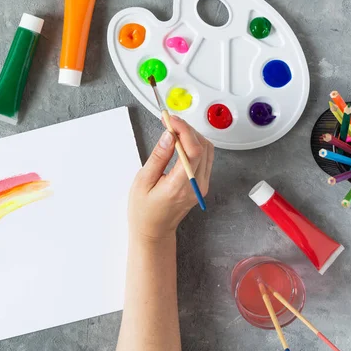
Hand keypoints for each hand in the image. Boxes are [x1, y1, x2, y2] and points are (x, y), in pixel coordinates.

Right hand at [128, 115, 213, 242]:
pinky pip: (205, 158)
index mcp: (180, 185)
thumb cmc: (144, 211)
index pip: (193, 150)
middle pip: (203, 147)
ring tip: (173, 131)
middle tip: (169, 123)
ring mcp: (202, 185)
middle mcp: (196, 185)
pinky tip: (179, 143)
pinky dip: (194, 146)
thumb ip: (158, 157)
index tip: (170, 120)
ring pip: (207, 150)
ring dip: (192, 136)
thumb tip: (169, 135)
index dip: (184, 130)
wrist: (153, 231)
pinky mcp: (202, 184)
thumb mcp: (143, 181)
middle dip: (187, 130)